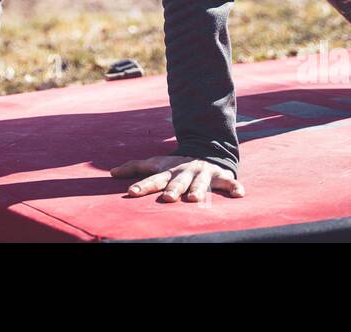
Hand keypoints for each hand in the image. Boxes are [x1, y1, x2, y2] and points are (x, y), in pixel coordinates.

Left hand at [111, 155, 245, 202]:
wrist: (206, 151)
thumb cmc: (175, 165)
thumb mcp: (157, 164)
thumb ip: (135, 168)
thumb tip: (110, 173)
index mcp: (168, 170)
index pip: (153, 178)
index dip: (143, 185)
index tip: (131, 192)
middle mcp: (185, 172)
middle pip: (177, 182)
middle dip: (173, 189)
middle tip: (167, 199)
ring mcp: (202, 174)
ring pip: (201, 183)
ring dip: (198, 190)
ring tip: (195, 199)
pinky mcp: (220, 176)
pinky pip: (228, 182)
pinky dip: (234, 186)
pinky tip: (239, 192)